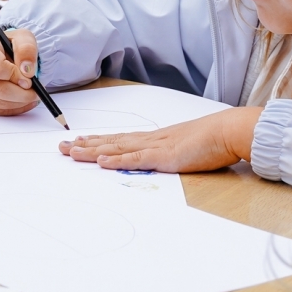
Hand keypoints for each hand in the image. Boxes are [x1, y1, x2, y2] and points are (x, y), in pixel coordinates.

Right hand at [0, 28, 40, 115]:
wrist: (6, 53)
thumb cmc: (13, 45)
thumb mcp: (24, 38)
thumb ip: (27, 49)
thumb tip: (27, 71)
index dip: (16, 76)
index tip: (29, 78)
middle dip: (21, 94)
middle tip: (35, 92)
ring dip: (19, 102)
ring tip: (30, 95)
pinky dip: (12, 109)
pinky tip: (21, 100)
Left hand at [58, 106, 262, 172]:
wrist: (229, 131)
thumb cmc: (212, 140)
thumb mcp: (186, 148)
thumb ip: (171, 153)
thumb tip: (162, 159)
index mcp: (155, 139)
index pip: (119, 140)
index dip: (97, 141)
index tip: (78, 142)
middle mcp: (150, 140)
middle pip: (112, 142)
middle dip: (85, 145)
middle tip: (61, 147)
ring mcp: (156, 147)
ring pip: (117, 149)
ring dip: (93, 151)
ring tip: (71, 152)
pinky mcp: (166, 157)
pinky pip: (137, 159)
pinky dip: (118, 160)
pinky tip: (102, 160)